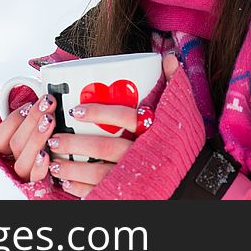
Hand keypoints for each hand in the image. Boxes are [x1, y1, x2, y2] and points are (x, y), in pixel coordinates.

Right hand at [0, 93, 57, 182]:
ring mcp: (25, 175)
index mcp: (5, 151)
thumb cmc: (45, 140)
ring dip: (37, 137)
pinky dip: (40, 166)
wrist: (59, 174)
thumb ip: (31, 112)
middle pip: (15, 144)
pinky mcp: (39, 185)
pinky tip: (48, 154)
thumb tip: (42, 88)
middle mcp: (12, 164)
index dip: (13, 120)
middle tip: (47, 103)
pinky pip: (36, 178)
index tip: (28, 104)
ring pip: (23, 160)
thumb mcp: (34, 125)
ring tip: (50, 120)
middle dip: (31, 120)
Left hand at [46, 52, 179, 197]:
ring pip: (99, 174)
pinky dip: (82, 190)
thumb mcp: (180, 111)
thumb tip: (167, 57)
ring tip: (54, 163)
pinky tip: (66, 184)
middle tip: (55, 138)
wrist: (196, 179)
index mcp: (153, 129)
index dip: (100, 113)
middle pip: (105, 148)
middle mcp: (143, 153)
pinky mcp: (131, 193)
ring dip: (73, 169)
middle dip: (76, 144)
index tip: (76, 111)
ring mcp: (136, 176)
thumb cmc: (182, 142)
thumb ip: (172, 83)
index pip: (125, 117)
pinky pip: (102, 193)